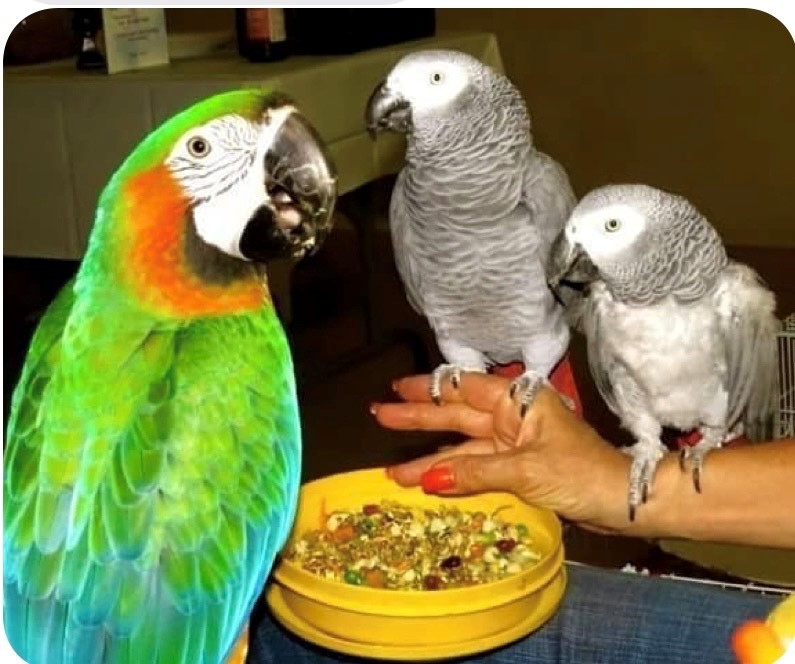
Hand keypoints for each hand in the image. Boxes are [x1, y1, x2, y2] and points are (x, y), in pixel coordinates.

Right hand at [371, 372, 631, 533]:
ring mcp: (513, 444)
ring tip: (392, 470)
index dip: (428, 389)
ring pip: (462, 447)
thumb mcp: (525, 470)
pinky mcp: (516, 468)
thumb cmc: (581, 473)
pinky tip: (427, 481)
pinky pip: (475, 467)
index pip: (464, 388)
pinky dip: (452, 475)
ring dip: (429, 458)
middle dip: (418, 417)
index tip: (396, 389)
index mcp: (518, 401)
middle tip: (380, 415)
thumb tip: (429, 477)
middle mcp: (511, 417)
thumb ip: (475, 472)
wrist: (623, 500)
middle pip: (456, 415)